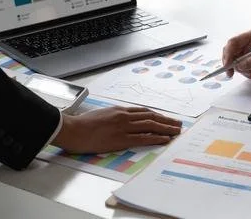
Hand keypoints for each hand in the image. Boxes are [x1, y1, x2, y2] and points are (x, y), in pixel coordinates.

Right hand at [52, 107, 181, 153]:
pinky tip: (165, 139)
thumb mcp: (100, 115)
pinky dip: (156, 138)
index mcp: (119, 110)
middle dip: (166, 120)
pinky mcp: (121, 139)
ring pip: (150, 125)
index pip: (143, 111)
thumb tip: (119, 121)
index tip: (165, 118)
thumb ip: (112, 117)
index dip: (157, 115)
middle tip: (178, 124)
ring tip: (176, 131)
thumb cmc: (82, 124)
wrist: (72, 129)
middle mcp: (124, 116)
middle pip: (151, 116)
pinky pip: (143, 138)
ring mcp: (123, 127)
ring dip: (166, 128)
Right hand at [222, 29, 250, 78]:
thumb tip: (240, 65)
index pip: (234, 42)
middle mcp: (249, 42)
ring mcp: (250, 51)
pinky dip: (247, 73)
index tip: (227, 66)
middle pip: (231, 52)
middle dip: (231, 63)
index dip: (228, 53)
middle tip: (231, 74)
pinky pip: (243, 67)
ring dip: (242, 70)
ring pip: (236, 61)